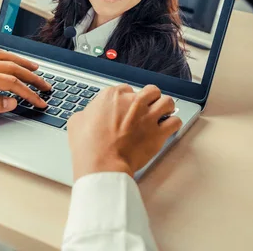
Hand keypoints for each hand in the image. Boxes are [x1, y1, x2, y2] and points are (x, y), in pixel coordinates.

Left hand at [0, 48, 51, 121]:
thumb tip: (11, 102)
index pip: (10, 82)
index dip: (28, 93)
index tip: (41, 102)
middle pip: (10, 66)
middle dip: (31, 76)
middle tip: (47, 85)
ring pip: (1, 57)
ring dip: (20, 63)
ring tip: (34, 68)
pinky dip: (4, 59)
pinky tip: (6, 63)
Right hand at [67, 84, 181, 181]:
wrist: (102, 163)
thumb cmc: (88, 145)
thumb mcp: (77, 122)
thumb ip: (88, 113)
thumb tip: (89, 116)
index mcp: (112, 95)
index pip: (126, 89)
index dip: (127, 99)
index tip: (126, 107)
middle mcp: (132, 101)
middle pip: (151, 90)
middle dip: (150, 98)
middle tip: (146, 108)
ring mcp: (147, 116)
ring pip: (167, 101)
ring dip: (165, 108)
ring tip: (161, 115)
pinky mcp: (158, 132)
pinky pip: (175, 121)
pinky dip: (172, 124)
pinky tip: (167, 128)